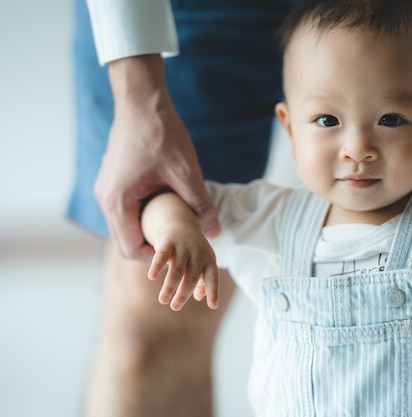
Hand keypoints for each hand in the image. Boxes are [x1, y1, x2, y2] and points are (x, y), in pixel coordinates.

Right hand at [94, 55, 219, 261]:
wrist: (142, 99)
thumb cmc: (161, 132)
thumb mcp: (187, 171)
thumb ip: (201, 204)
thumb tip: (215, 231)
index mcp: (117, 201)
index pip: (130, 248)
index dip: (157, 257)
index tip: (180, 252)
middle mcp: (105, 198)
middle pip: (126, 240)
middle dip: (154, 245)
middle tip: (181, 244)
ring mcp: (107, 188)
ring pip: (126, 224)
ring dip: (149, 229)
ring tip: (177, 227)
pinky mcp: (114, 179)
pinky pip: (126, 209)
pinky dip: (144, 215)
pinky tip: (167, 207)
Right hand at [148, 222, 219, 310]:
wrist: (182, 225)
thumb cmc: (194, 252)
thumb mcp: (202, 264)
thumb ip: (203, 282)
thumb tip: (199, 297)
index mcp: (209, 260)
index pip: (213, 278)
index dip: (213, 292)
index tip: (213, 306)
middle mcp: (198, 253)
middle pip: (191, 277)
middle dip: (183, 294)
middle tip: (175, 307)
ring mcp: (183, 247)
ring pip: (176, 270)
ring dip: (169, 287)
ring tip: (163, 300)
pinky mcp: (168, 242)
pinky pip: (162, 256)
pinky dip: (157, 266)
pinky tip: (152, 277)